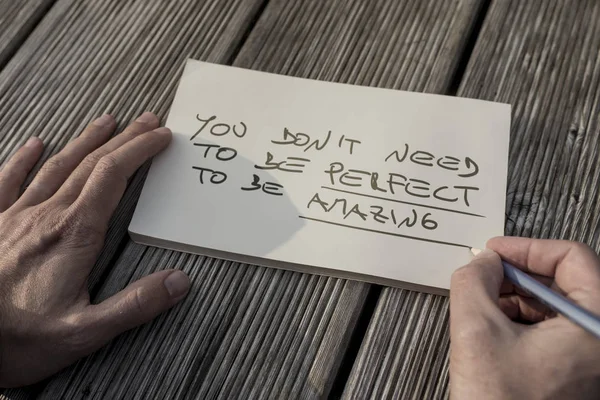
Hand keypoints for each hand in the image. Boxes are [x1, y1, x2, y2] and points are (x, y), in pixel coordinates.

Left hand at [0, 112, 189, 387]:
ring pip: (57, 165)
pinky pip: (9, 180)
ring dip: (86, 141)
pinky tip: (35, 144)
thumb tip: (179, 281)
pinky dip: (24, 159)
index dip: (140, 150)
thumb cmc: (18, 339)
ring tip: (106, 122)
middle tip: (147, 121)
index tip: (162, 137)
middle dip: (124, 139)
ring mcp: (16, 215)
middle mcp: (47, 214)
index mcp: (75, 233)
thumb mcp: (85, 332)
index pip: (114, 175)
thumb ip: (135, 305)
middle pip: (92, 163)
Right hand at [450, 237, 599, 398]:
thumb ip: (472, 281)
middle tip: (484, 276)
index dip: (527, 248)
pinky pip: (554, 329)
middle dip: (517, 275)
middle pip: (566, 280)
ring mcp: (592, 358)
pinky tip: (495, 330)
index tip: (495, 251)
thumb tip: (481, 261)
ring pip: (557, 305)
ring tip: (483, 308)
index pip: (573, 257)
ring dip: (517, 298)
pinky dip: (523, 320)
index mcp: (598, 327)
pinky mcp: (578, 371)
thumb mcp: (476, 331)